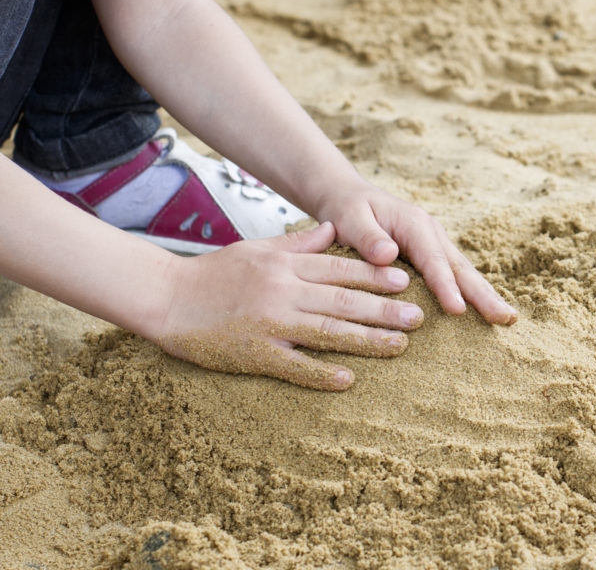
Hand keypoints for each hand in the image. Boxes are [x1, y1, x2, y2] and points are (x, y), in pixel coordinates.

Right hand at [151, 222, 421, 390]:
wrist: (165, 298)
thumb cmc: (214, 272)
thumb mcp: (257, 248)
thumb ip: (298, 242)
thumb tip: (332, 227)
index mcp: (284, 266)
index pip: (338, 269)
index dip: (374, 275)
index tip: (405, 281)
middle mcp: (282, 292)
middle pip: (342, 301)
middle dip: (384, 310)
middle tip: (418, 318)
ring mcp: (269, 324)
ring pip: (328, 332)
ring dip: (367, 341)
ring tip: (399, 346)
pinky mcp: (254, 354)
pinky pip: (294, 366)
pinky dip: (321, 373)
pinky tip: (349, 380)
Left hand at [313, 179, 517, 324]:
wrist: (348, 196)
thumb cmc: (346, 209)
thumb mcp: (348, 217)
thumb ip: (367, 237)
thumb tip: (388, 256)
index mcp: (414, 224)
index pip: (433, 260)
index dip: (446, 286)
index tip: (458, 310)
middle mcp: (432, 233)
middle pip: (461, 268)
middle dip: (484, 294)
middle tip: (506, 318)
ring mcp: (435, 244)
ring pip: (464, 273)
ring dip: (485, 296)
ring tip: (506, 318)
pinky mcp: (433, 255)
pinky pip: (455, 276)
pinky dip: (471, 293)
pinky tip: (484, 311)